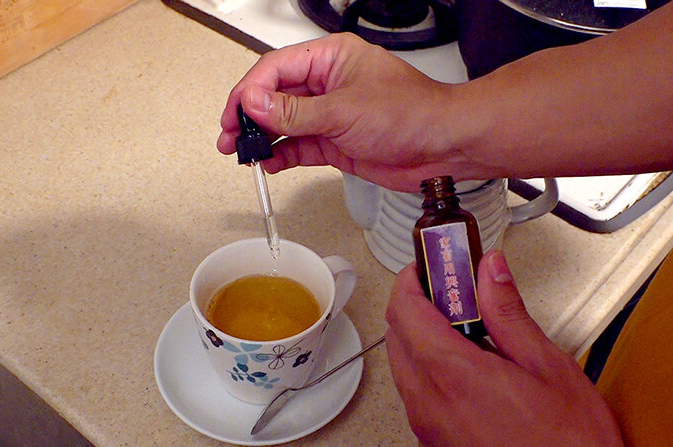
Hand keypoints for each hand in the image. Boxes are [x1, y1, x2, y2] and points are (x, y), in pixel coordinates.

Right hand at [216, 33, 486, 191]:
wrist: (443, 148)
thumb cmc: (411, 114)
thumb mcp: (344, 110)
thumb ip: (295, 111)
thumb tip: (255, 103)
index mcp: (331, 58)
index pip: (277, 67)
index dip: (251, 90)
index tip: (237, 113)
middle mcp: (327, 83)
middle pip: (275, 95)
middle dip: (250, 116)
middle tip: (230, 136)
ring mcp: (330, 114)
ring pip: (284, 124)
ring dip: (262, 138)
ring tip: (241, 152)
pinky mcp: (336, 142)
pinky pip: (300, 146)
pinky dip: (283, 155)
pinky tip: (269, 163)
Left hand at [385, 251, 622, 446]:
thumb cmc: (569, 445)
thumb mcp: (548, 366)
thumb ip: (508, 312)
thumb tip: (489, 270)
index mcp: (453, 374)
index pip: (405, 309)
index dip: (413, 278)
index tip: (432, 264)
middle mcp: (430, 403)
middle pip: (397, 335)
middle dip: (418, 304)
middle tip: (455, 290)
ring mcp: (428, 428)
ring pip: (405, 367)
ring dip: (423, 338)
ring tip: (468, 328)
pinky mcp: (435, 444)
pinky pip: (418, 396)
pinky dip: (431, 371)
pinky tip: (469, 369)